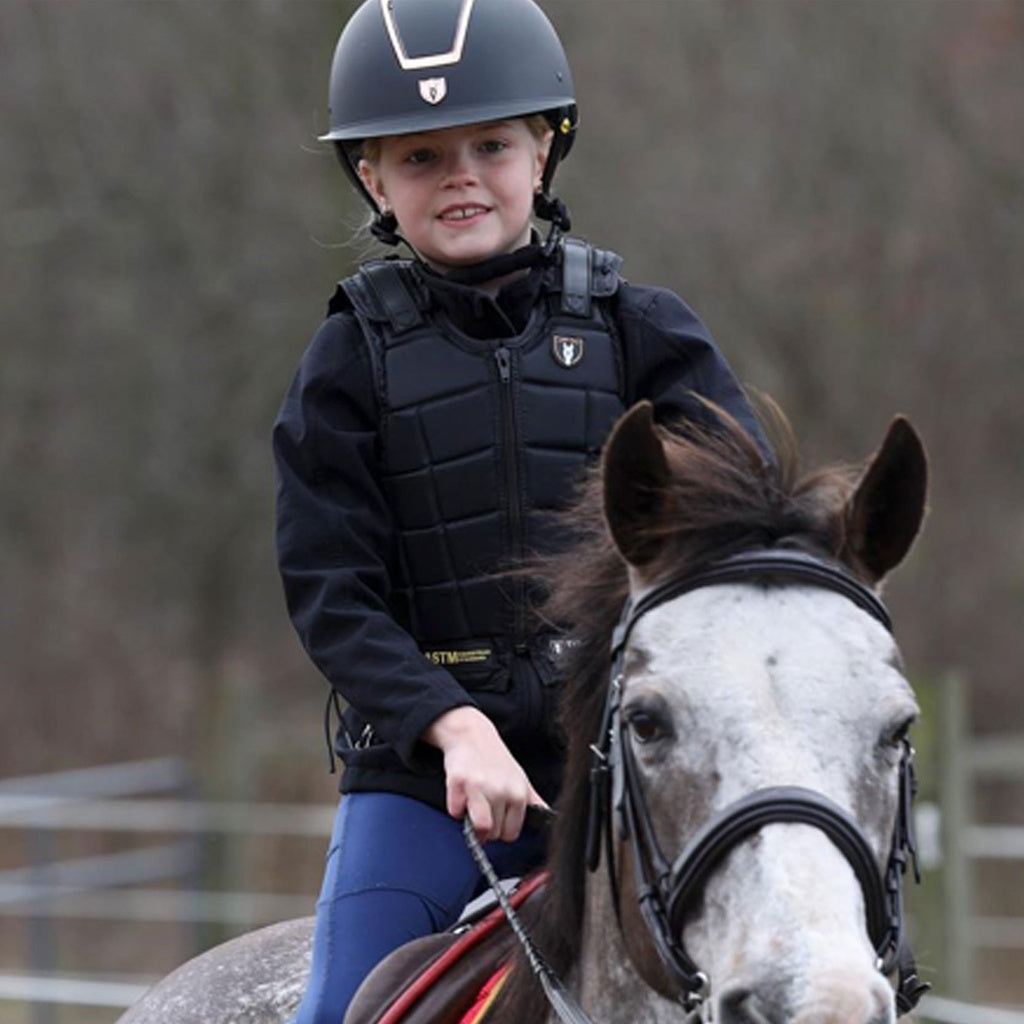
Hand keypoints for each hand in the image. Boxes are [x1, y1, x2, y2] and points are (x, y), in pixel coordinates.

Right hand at [422, 706, 547, 842]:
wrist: (472, 734)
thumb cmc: (496, 760)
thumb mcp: (520, 779)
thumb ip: (533, 802)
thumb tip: (551, 819)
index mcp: (518, 793)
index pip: (511, 833)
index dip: (502, 830)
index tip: (497, 819)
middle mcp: (501, 791)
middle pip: (493, 834)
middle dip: (486, 828)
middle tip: (483, 809)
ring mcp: (479, 786)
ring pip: (479, 828)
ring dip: (472, 825)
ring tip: (472, 809)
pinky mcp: (458, 782)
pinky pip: (455, 812)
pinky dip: (456, 808)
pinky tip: (461, 794)